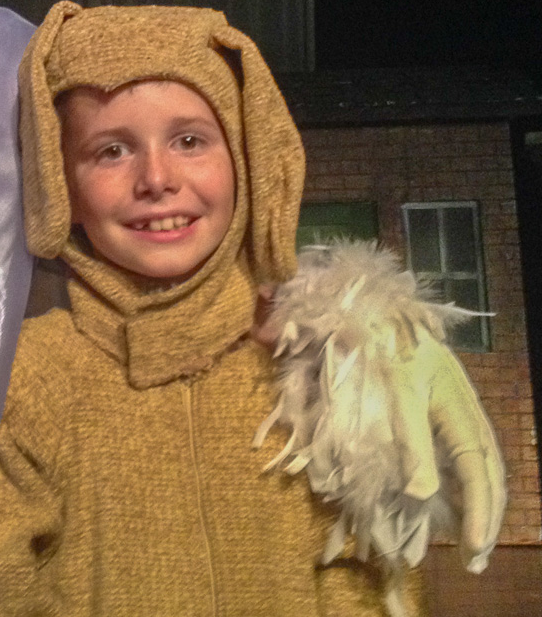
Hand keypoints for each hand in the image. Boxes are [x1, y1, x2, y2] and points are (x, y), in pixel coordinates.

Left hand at [394, 330, 505, 571]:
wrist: (380, 310)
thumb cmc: (385, 349)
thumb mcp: (396, 393)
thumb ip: (411, 442)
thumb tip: (422, 494)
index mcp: (460, 413)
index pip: (477, 474)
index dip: (478, 514)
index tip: (472, 550)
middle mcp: (468, 414)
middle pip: (489, 475)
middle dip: (486, 519)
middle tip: (475, 560)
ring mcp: (460, 411)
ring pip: (483, 466)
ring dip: (480, 505)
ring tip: (472, 541)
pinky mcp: (447, 408)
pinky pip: (468, 453)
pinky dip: (469, 484)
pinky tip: (457, 502)